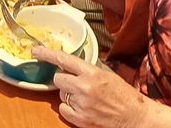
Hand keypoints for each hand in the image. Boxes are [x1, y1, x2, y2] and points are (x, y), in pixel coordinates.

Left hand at [35, 47, 170, 127]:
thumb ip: (89, 69)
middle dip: (64, 80)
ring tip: (86, 98)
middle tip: (76, 84)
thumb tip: (71, 64)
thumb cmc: (125, 96)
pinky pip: (63, 109)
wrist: (135, 117)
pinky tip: (82, 108)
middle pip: (58, 78)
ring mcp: (81, 104)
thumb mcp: (107, 75)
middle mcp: (84, 87)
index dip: (47, 54)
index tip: (35, 51)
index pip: (64, 59)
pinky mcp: (80, 119)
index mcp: (92, 73)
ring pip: (61, 94)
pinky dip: (69, 108)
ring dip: (69, 94)